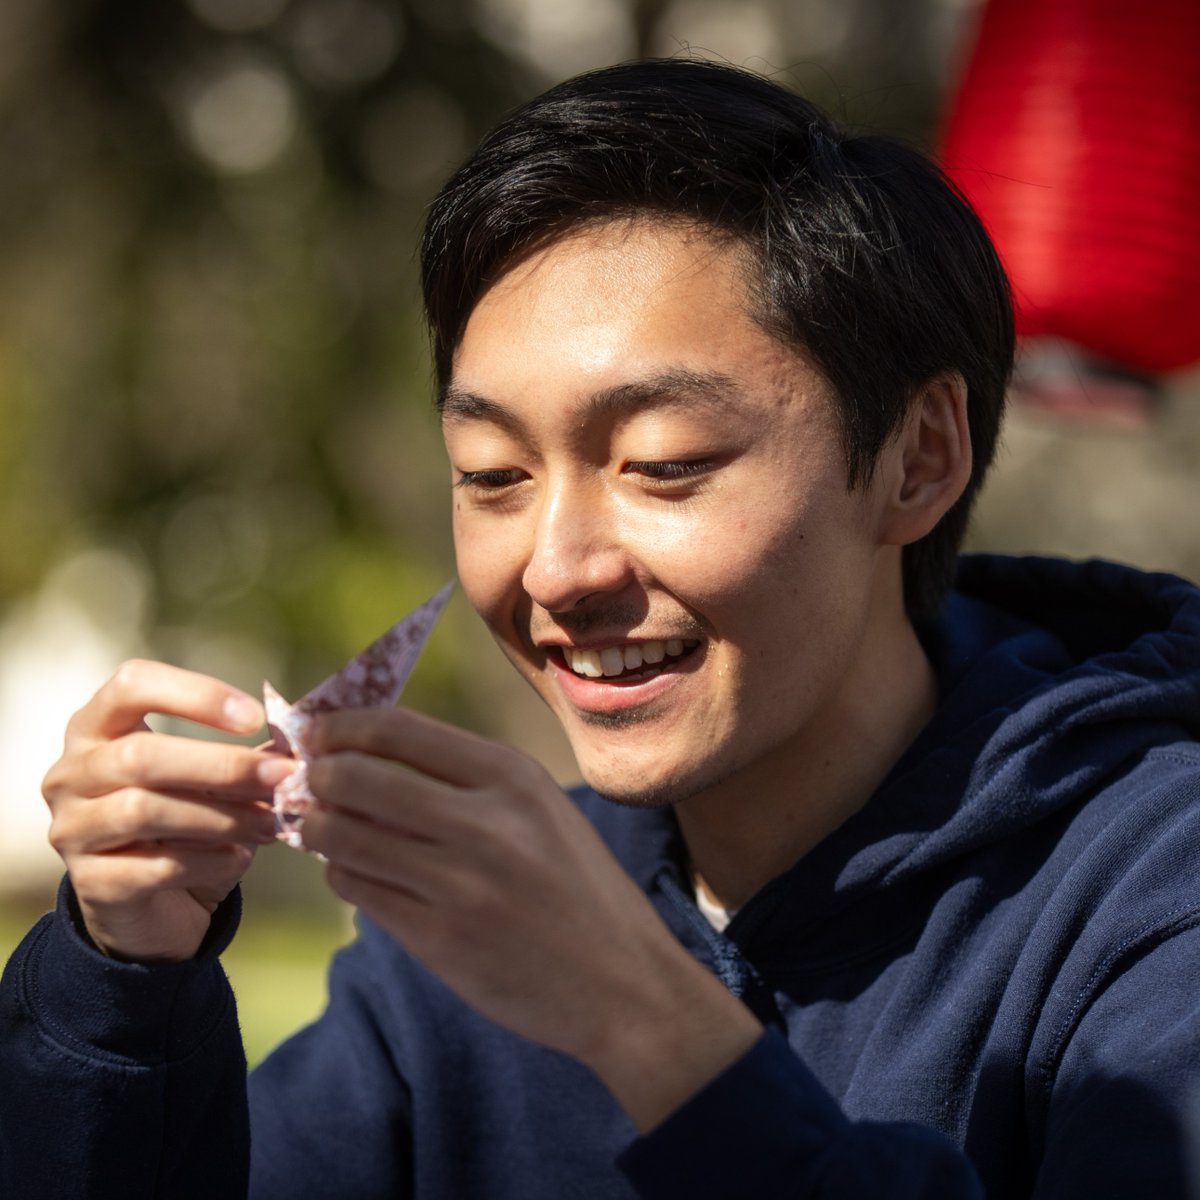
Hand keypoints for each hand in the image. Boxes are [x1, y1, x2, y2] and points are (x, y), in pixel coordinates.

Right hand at [43, 660, 295, 962]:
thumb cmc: (186, 824)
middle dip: (221, 766)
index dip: (195, 694)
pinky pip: (155, 866)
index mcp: (98, 727)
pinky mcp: (91, 884)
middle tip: (282, 777)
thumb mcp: (212, 781)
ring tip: (269, 823)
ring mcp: (72, 829)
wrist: (155, 908)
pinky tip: (239, 858)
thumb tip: (297, 740)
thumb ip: (246, 755)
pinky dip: (208, 861)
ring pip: (144, 810)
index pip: (131, 685)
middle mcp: (72, 772)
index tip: (255, 717)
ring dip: (221, 816)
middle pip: (140, 755)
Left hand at [300, 707, 761, 1130]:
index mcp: (511, 776)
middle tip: (306, 781)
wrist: (622, 981)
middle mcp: (481, 822)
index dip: (341, 726)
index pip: (397, 729)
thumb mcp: (541, 806)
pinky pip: (358, 891)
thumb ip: (468, 776)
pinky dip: (345, 873)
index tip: (316, 731)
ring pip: (344, 837)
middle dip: (316, 775)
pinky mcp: (437, 939)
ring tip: (324, 826)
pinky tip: (358, 870)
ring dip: (321, 828)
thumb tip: (371, 747)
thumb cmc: (578, 885)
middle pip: (356, 778)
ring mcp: (456, 884)